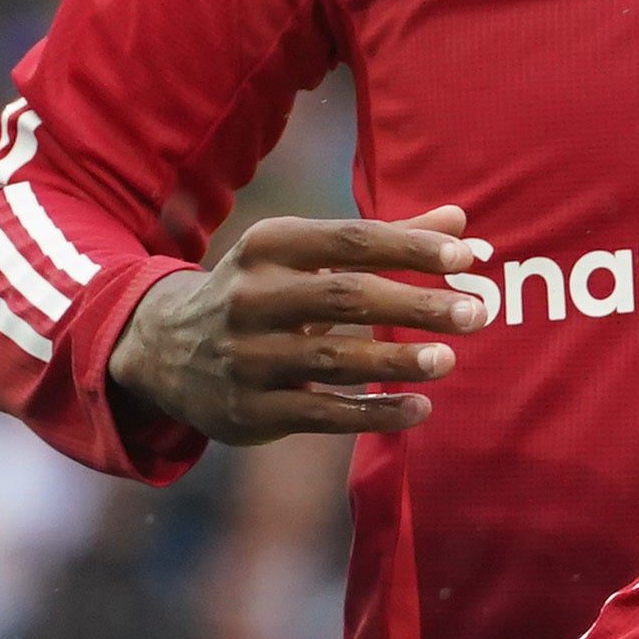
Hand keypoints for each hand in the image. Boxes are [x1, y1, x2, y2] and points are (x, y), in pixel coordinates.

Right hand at [106, 206, 496, 444]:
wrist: (162, 350)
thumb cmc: (260, 293)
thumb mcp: (302, 257)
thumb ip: (382, 241)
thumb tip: (461, 223)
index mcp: (268, 247)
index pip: (350, 239)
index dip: (408, 247)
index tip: (464, 256)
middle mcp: (252, 297)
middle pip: (346, 296)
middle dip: (415, 305)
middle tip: (476, 312)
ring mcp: (247, 356)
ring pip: (333, 358)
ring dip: (396, 359)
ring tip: (448, 359)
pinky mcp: (249, 409)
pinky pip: (322, 413)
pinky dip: (373, 414)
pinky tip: (419, 408)